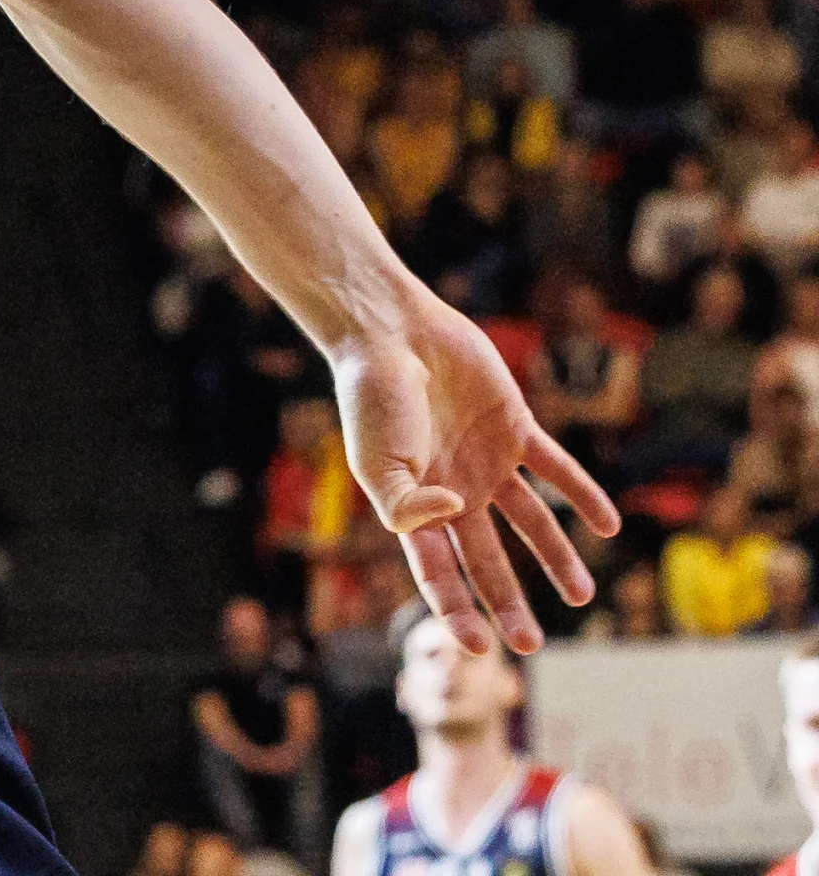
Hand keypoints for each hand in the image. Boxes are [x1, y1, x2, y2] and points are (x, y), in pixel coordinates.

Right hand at [329, 282, 617, 653]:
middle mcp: (454, 490)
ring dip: (556, 558)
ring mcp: (486, 461)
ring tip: (581, 595)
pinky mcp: (514, 428)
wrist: (388, 330)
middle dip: (508, 601)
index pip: (438, 570)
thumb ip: (406, 503)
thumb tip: (455, 518)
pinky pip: (555, 469)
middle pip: (488, 557)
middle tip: (532, 643)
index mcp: (415, 503)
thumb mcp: (375, 459)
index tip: (478, 648)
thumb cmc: (370, 396)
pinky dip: (581, 495)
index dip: (456, 610)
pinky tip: (607, 525)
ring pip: (530, 521)